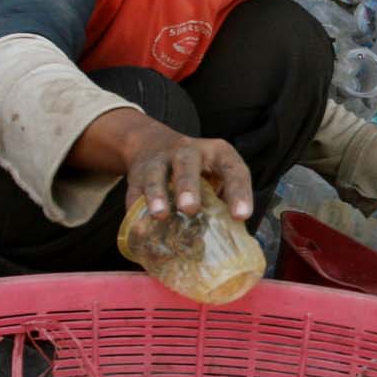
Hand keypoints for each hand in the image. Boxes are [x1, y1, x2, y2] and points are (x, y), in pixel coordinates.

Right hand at [121, 119, 251, 220]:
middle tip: (190, 209)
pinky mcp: (138, 173)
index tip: (241, 216)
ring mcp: (160, 160)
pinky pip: (135, 190)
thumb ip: (223, 198)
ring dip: (158, 194)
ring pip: (157, 175)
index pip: (233, 169)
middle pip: (187, 165)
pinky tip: (138, 224)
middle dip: (188, 187)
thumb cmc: (198, 169)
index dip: (239, 192)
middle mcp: (188, 151)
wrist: (153, 142)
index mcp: (217, 152)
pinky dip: (136, 207)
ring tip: (160, 215)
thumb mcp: (217, 174)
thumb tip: (230, 234)